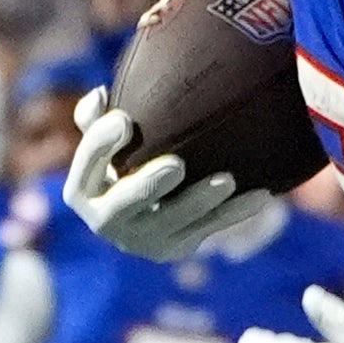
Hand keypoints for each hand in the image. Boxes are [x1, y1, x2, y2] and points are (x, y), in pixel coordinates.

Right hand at [64, 96, 279, 261]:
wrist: (140, 208)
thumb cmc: (122, 159)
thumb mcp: (105, 141)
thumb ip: (96, 118)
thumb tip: (100, 94)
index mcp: (83, 190)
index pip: (87, 165)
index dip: (101, 144)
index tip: (125, 120)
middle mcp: (105, 221)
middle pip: (122, 206)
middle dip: (148, 186)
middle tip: (176, 164)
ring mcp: (140, 240)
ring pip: (171, 223)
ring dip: (199, 202)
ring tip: (227, 179)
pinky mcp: (174, 248)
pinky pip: (208, 229)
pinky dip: (234, 213)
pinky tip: (261, 195)